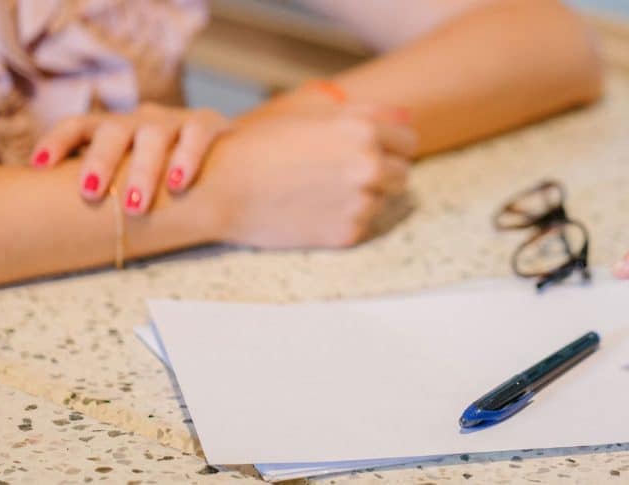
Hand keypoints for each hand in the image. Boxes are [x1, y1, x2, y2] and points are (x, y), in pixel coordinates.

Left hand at [32, 103, 230, 213]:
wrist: (227, 154)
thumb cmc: (163, 175)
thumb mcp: (130, 173)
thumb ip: (104, 187)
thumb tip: (50, 223)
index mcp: (114, 130)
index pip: (78, 125)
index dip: (57, 142)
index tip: (38, 166)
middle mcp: (139, 120)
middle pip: (113, 131)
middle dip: (100, 160)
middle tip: (89, 193)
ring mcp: (174, 121)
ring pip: (153, 135)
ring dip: (143, 169)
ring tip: (136, 205)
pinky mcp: (208, 124)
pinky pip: (196, 135)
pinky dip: (187, 157)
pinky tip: (178, 184)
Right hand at [199, 109, 417, 247]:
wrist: (220, 187)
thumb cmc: (261, 145)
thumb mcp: (313, 115)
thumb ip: (368, 114)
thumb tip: (408, 118)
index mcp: (364, 131)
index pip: (408, 142)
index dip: (389, 145)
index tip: (371, 150)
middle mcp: (369, 166)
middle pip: (402, 173)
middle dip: (380, 172)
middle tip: (341, 173)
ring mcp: (361, 202)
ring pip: (383, 200)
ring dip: (362, 196)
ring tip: (320, 190)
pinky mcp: (348, 233)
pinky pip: (362, 224)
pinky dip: (343, 219)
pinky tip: (312, 209)